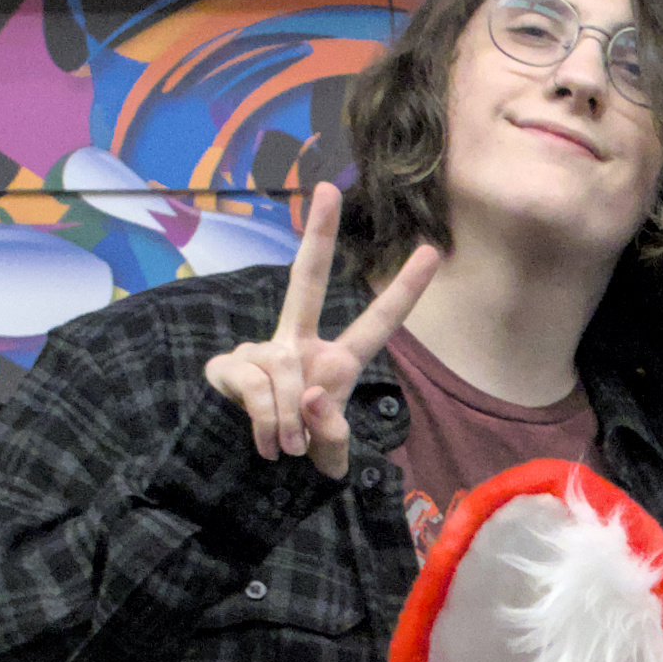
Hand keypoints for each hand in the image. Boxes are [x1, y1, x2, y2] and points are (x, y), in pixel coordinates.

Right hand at [202, 183, 438, 477]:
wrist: (246, 474)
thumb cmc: (298, 456)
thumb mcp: (329, 456)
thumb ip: (335, 435)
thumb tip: (313, 394)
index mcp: (336, 362)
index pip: (377, 323)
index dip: (405, 291)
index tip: (432, 251)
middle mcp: (298, 344)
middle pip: (306, 281)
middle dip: (316, 236)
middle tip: (326, 187)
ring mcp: (262, 350)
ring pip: (289, 376)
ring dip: (291, 423)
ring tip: (287, 449)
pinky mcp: (230, 366)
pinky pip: (259, 390)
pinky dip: (266, 425)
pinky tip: (266, 444)